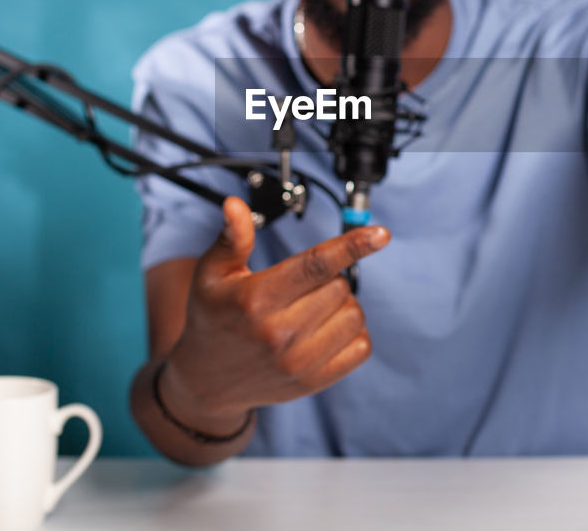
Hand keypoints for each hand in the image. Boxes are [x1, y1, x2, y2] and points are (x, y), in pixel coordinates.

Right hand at [162, 197, 388, 429]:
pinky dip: (353, 333)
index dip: (352, 245)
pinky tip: (327, 330)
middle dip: (330, 278)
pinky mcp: (312, 382)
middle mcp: (279, 333)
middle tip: (303, 287)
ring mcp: (297, 362)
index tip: (381, 234)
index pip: (315, 265)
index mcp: (255, 299)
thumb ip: (231, 238)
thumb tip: (235, 205)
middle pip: (339, 287)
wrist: (206, 381)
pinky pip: (361, 348)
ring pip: (354, 315)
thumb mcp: (211, 274)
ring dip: (342, 305)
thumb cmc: (211, 318)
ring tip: (313, 308)